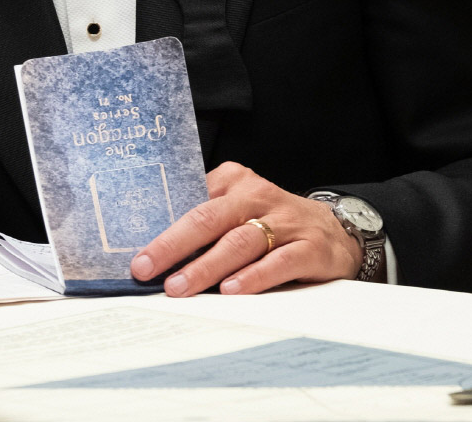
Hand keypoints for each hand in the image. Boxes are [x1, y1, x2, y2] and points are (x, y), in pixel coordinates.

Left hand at [129, 163, 359, 296]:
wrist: (336, 231)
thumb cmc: (272, 223)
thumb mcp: (238, 210)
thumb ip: (203, 223)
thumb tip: (153, 253)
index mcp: (233, 181)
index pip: (190, 201)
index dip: (160, 226)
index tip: (134, 250)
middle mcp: (257, 196)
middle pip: (208, 218)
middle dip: (173, 245)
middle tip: (146, 268)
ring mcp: (285, 221)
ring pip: (240, 242)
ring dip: (206, 266)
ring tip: (180, 286)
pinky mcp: (309, 248)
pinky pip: (278, 262)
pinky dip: (253, 277)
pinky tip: (232, 290)